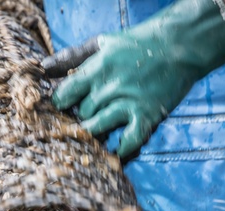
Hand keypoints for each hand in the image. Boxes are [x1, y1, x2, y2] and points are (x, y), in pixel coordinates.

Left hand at [42, 0, 224, 158]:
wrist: (181, 43)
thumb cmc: (139, 42)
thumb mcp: (102, 42)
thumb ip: (72, 56)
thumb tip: (43, 66)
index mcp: (96, 69)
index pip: (64, 95)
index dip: (59, 105)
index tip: (62, 109)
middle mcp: (108, 87)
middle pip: (80, 114)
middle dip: (77, 119)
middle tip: (79, 123)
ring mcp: (128, 103)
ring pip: (96, 128)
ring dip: (91, 135)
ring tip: (90, 138)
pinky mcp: (148, 115)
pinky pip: (130, 140)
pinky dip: (121, 150)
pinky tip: (115, 153)